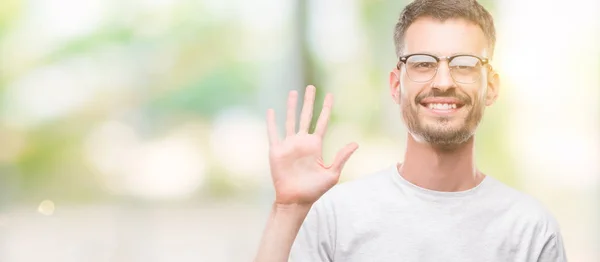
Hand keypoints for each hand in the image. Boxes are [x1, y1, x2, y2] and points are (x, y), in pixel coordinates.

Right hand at [266, 85, 357, 205]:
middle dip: (309, 102)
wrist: (295, 200)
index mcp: (315, 146)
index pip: (322, 122)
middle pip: (306, 116)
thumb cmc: (314, 190)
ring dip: (291, 106)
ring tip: (293, 92)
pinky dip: (271, 122)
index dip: (326, 109)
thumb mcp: (332, 174)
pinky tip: (271, 111)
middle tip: (311, 87)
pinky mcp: (276, 151)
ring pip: (290, 120)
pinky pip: (273, 133)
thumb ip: (341, 157)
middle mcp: (302, 142)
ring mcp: (289, 145)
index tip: (330, 95)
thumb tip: (355, 143)